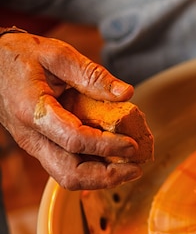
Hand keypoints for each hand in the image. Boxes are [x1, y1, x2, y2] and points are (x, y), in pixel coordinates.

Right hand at [0, 31, 140, 189]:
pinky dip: (93, 170)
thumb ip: (92, 75)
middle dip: (107, 176)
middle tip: (136, 168)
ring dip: (102, 178)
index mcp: (33, 111)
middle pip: (70, 173)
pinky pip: (67, 167)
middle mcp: (31, 136)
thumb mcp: (57, 54)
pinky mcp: (42, 147)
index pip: (74, 140)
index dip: (107, 146)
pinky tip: (115, 160)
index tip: (132, 145)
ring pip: (68, 177)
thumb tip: (126, 93)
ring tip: (130, 168)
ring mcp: (35, 145)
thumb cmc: (21, 56)